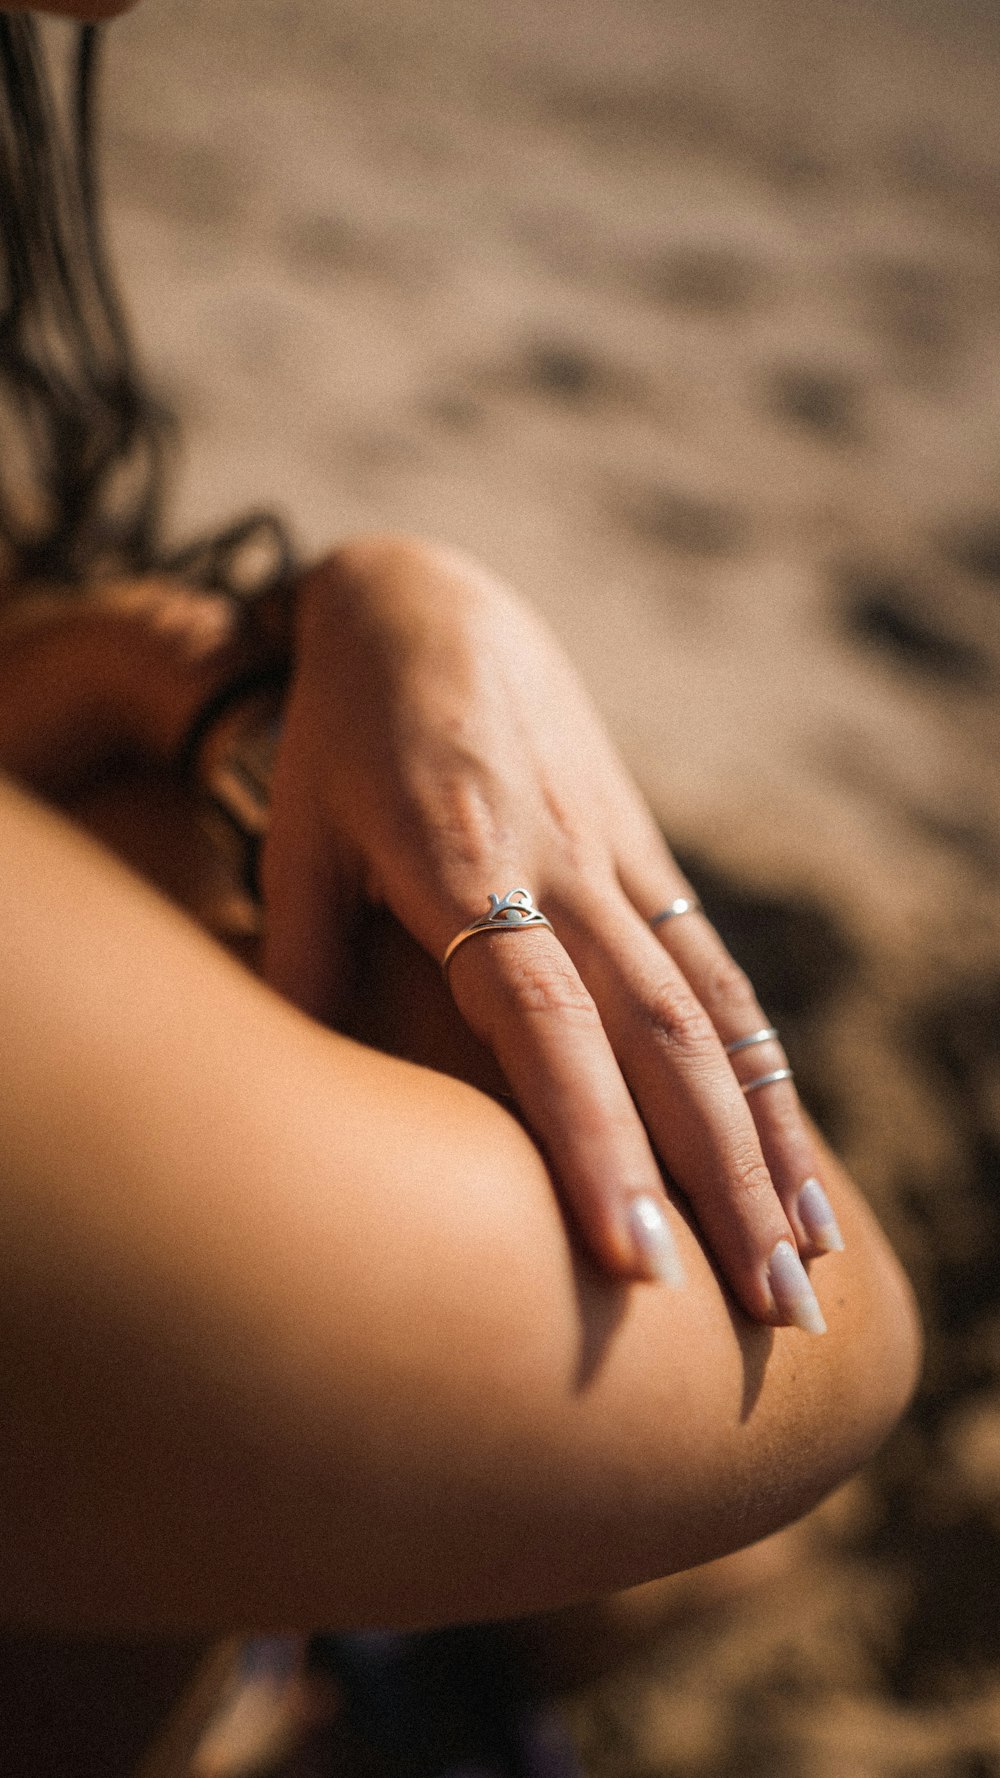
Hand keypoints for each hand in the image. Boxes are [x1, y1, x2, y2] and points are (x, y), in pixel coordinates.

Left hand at [262, 536, 842, 1328]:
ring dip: (766, 1148)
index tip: (634, 1264)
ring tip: (806, 1269)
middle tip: (770, 1320)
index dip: (592, 1143)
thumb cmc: (338, 734)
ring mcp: (622, 865)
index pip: (545, 1027)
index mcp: (467, 868)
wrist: (427, 604)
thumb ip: (305, 968)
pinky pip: (719, 979)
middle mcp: (567, 871)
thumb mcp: (295, 838)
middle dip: (722, 1184)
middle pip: (665, 1041)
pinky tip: (792, 1161)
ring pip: (714, 1019)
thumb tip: (302, 1118)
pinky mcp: (648, 863)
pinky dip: (764, 1078)